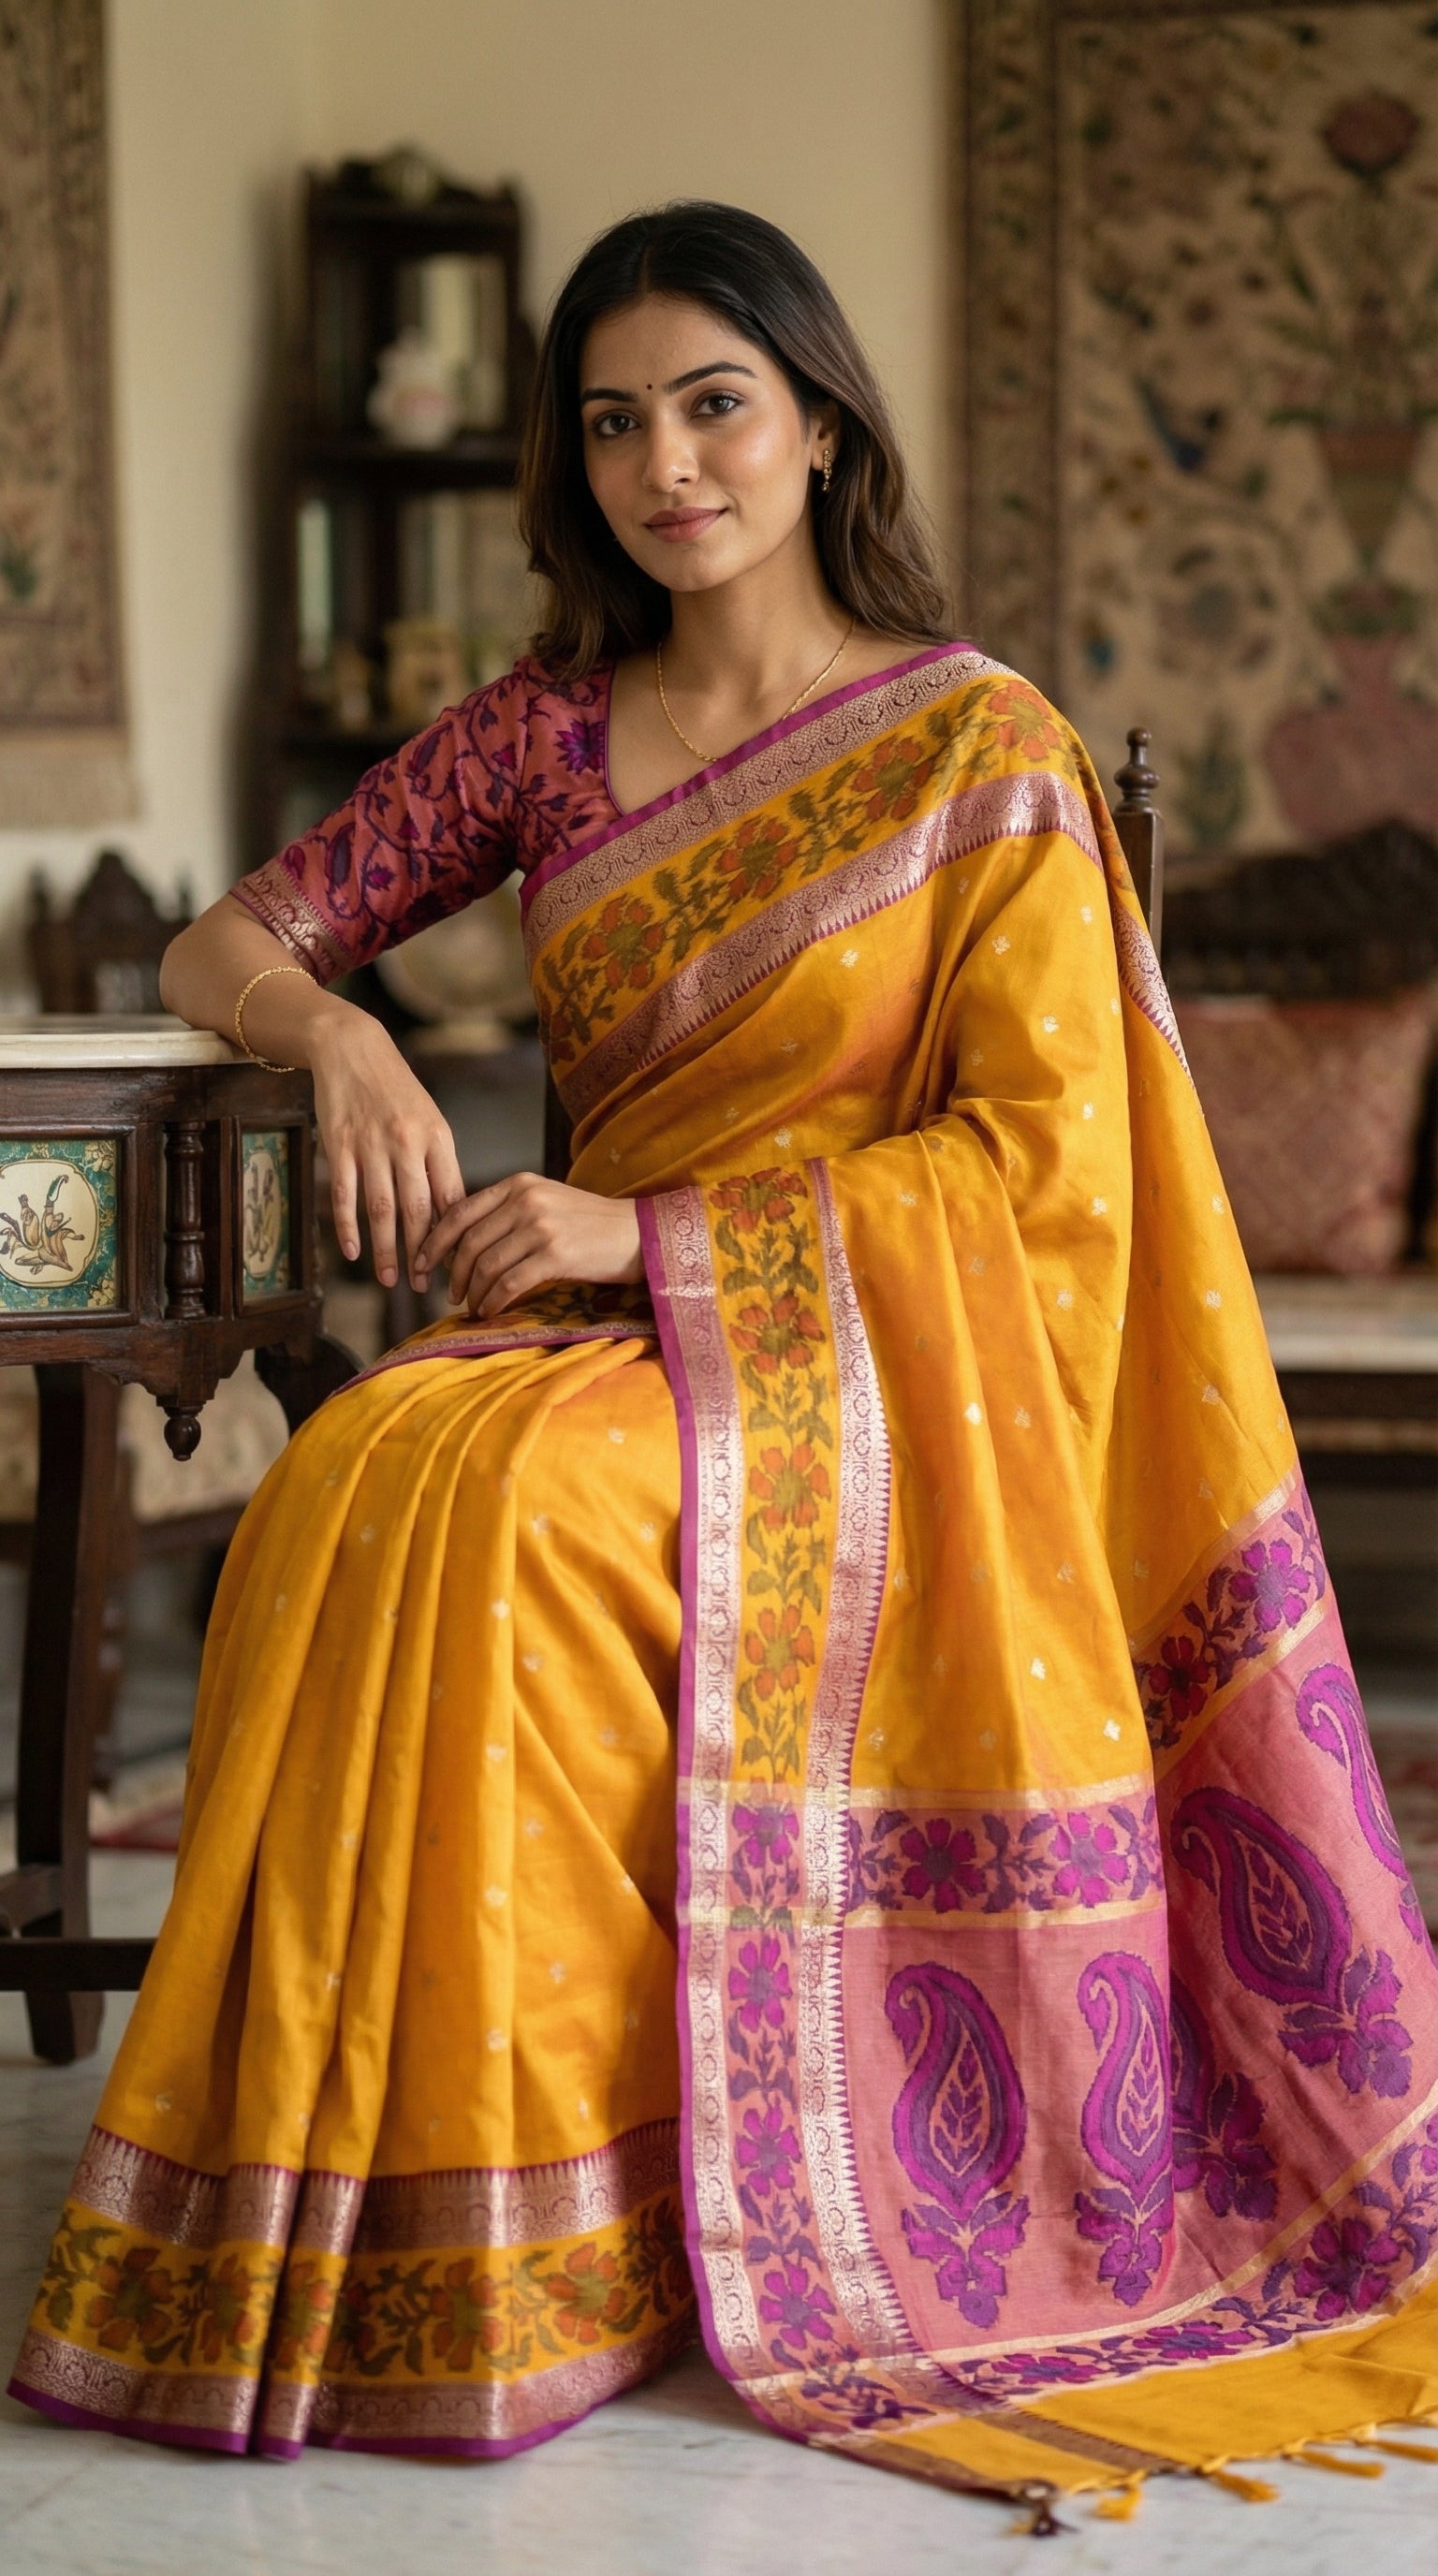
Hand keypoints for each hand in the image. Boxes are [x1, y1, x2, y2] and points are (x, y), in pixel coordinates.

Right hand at [308, 1010, 464, 1289]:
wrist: (354, 1050)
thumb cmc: (398, 1094)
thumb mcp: (431, 1124)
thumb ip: (440, 1168)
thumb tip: (452, 1219)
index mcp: (438, 1139)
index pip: (450, 1197)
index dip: (453, 1237)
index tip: (455, 1267)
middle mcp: (407, 1142)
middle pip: (418, 1209)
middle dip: (422, 1254)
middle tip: (421, 1287)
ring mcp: (371, 1144)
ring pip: (381, 1208)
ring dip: (386, 1249)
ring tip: (389, 1281)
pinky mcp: (339, 1145)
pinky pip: (345, 1193)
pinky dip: (348, 1226)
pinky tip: (352, 1252)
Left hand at [418, 1173, 642, 1316]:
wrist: (638, 1234)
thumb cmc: (590, 1224)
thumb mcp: (546, 1202)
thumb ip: (508, 1212)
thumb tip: (464, 1243)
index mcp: (518, 1184)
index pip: (461, 1211)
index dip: (436, 1240)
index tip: (424, 1262)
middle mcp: (526, 1200)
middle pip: (469, 1241)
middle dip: (453, 1273)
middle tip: (452, 1294)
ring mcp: (541, 1227)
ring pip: (486, 1265)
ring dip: (474, 1292)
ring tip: (474, 1306)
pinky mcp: (556, 1255)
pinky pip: (509, 1283)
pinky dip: (493, 1301)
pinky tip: (491, 1311)